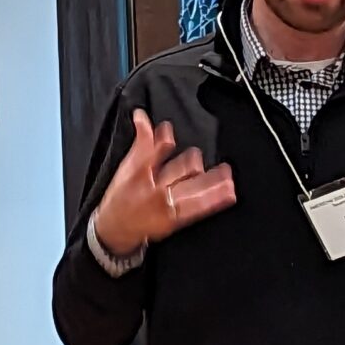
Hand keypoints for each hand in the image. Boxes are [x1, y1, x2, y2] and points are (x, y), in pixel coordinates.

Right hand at [94, 109, 237, 257]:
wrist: (116, 228)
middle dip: (191, 160)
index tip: (168, 129)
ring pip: (193, 188)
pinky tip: (228, 194)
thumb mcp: (125, 168)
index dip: (162, 139)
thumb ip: (140, 142)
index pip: (149, 151)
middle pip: (178, 170)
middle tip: (196, 154)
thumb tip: (142, 116)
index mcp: (138, 174)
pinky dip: (215, 200)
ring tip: (225, 171)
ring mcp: (166, 205)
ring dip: (212, 179)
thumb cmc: (121, 197)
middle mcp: (154, 189)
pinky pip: (199, 208)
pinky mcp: (176, 219)